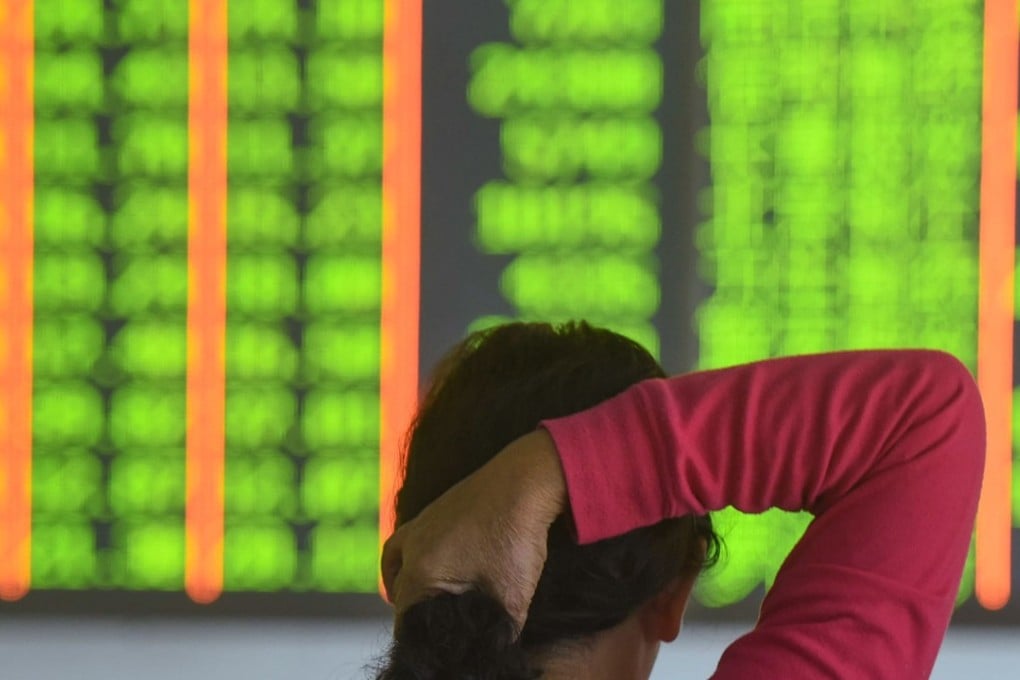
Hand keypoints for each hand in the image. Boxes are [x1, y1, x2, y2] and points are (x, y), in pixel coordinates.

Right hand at [381, 429, 567, 630]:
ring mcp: (421, 524)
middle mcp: (413, 547)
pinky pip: (407, 539)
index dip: (417, 638)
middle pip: (401, 593)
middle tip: (434, 629)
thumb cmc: (515, 534)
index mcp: (423, 571)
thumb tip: (499, 647)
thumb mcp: (512, 595)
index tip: (434, 647)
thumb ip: (501, 629)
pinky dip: (408, 556)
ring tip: (418, 603)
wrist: (525, 482)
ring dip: (404, 585)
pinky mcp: (434, 510)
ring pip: (397, 563)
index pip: (405, 619)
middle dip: (413, 615)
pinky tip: (425, 563)